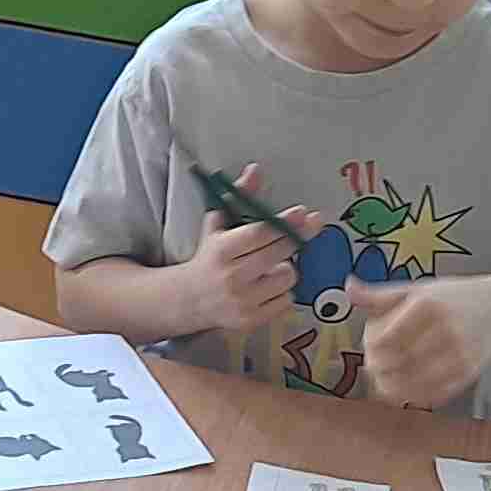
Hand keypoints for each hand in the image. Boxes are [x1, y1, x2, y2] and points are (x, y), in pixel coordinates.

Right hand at [169, 162, 311, 330]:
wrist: (187, 300)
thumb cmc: (208, 257)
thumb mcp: (217, 224)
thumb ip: (239, 196)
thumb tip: (256, 170)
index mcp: (221, 250)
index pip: (261, 233)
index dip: (286, 222)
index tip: (303, 213)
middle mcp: (231, 277)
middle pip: (279, 254)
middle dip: (295, 239)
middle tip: (302, 231)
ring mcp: (242, 302)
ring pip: (288, 277)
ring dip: (286, 267)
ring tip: (272, 265)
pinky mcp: (250, 321)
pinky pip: (287, 301)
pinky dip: (283, 291)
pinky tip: (268, 286)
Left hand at [344, 277, 490, 411]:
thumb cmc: (451, 299)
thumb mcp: (416, 290)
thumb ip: (380, 295)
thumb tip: (349, 287)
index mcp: (428, 305)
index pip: (385, 338)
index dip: (370, 348)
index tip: (368, 347)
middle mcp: (445, 329)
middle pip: (396, 362)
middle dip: (378, 369)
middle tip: (372, 366)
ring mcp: (458, 354)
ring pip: (412, 383)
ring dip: (391, 387)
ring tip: (384, 379)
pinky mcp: (467, 374)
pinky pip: (432, 394)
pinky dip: (413, 395)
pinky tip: (406, 387)